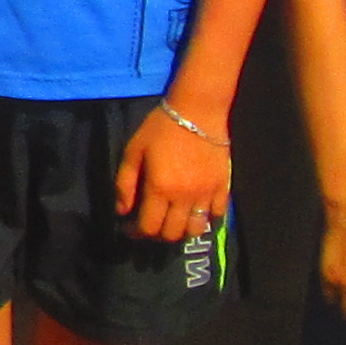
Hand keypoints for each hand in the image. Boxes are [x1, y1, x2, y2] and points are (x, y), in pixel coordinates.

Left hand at [117, 101, 231, 244]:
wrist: (197, 110)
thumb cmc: (161, 128)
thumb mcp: (133, 151)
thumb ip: (124, 183)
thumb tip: (122, 212)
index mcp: (159, 188)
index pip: (149, 227)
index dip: (136, 233)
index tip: (130, 228)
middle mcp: (184, 196)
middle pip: (172, 234)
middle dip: (157, 234)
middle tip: (151, 223)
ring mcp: (206, 193)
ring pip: (196, 229)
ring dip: (182, 230)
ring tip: (173, 220)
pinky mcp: (223, 186)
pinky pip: (217, 215)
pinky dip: (206, 218)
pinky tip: (195, 209)